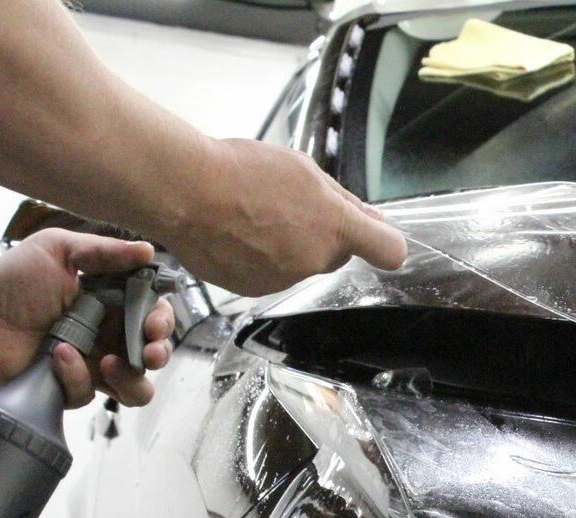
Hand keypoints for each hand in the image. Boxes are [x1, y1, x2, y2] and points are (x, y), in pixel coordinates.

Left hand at [0, 229, 175, 408]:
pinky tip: (57, 354)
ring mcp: (92, 365)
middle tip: (147, 353)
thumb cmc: (15, 278)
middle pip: (153, 357)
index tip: (153, 325)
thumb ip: (103, 251)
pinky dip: (76, 375)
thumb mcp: (57, 250)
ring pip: (135, 390)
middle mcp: (110, 337)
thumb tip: (147, 251)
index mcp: (115, 305)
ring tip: (110, 364)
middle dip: (158, 356)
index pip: (154, 317)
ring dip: (132, 381)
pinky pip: (87, 394)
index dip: (162, 323)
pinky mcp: (69, 387)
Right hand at [164, 138, 407, 296]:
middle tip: (289, 205)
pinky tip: (237, 232)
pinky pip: (267, 272)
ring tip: (253, 214)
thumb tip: (368, 218)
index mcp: (335, 227)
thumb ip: (341, 199)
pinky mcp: (254, 289)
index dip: (386, 244)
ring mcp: (284, 278)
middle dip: (321, 235)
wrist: (186, 194)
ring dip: (285, 244)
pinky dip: (257, 256)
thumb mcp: (303, 170)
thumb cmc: (240, 174)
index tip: (379, 239)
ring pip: (298, 262)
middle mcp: (315, 260)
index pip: (389, 250)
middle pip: (333, 253)